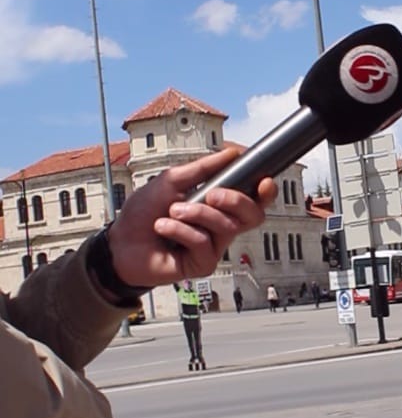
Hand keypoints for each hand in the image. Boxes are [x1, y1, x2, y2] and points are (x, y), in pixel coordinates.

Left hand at [106, 147, 276, 288]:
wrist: (120, 241)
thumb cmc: (144, 212)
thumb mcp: (172, 180)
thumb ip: (204, 168)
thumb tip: (232, 153)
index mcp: (219, 205)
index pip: (254, 200)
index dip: (266, 192)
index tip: (264, 181)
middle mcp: (221, 226)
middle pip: (253, 215)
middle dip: (236, 200)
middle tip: (211, 194)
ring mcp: (214, 247)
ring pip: (226, 227)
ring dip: (197, 214)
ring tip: (172, 211)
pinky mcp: (202, 264)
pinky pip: (204, 244)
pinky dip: (182, 231)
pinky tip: (163, 228)